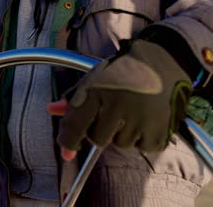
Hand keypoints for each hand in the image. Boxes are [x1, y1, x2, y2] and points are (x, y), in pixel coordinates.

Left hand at [49, 40, 192, 159]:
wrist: (161, 60)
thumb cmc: (122, 71)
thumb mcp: (94, 79)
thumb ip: (73, 98)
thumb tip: (51, 109)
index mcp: (98, 91)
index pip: (75, 126)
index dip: (68, 142)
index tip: (67, 151)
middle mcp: (118, 105)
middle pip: (98, 139)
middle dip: (100, 132)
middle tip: (111, 115)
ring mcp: (140, 117)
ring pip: (121, 144)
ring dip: (123, 134)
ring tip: (131, 113)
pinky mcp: (159, 126)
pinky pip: (144, 147)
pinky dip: (143, 138)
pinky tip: (145, 120)